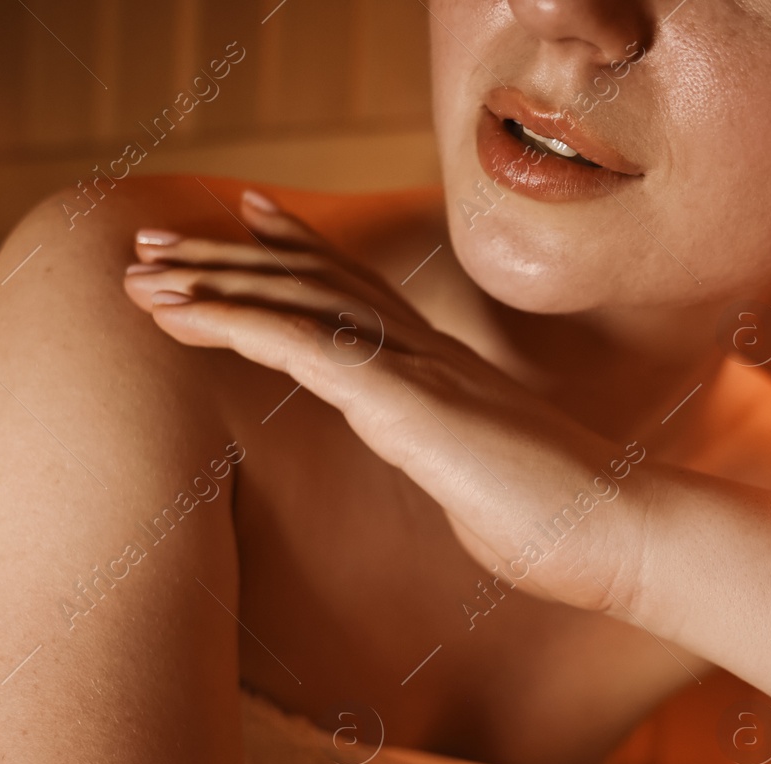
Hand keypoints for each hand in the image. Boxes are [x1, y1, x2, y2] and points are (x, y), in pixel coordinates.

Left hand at [121, 190, 654, 614]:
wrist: (629, 536)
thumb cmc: (573, 531)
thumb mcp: (497, 489)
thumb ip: (462, 468)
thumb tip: (455, 477)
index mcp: (449, 376)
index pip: (363, 296)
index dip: (300, 253)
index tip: (250, 220)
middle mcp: (429, 357)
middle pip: (316, 284)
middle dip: (229, 258)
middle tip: (157, 241)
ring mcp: (419, 374)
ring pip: (298, 305)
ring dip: (212, 284)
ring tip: (141, 272)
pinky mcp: (410, 404)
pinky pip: (306, 349)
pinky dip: (239, 323)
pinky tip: (184, 314)